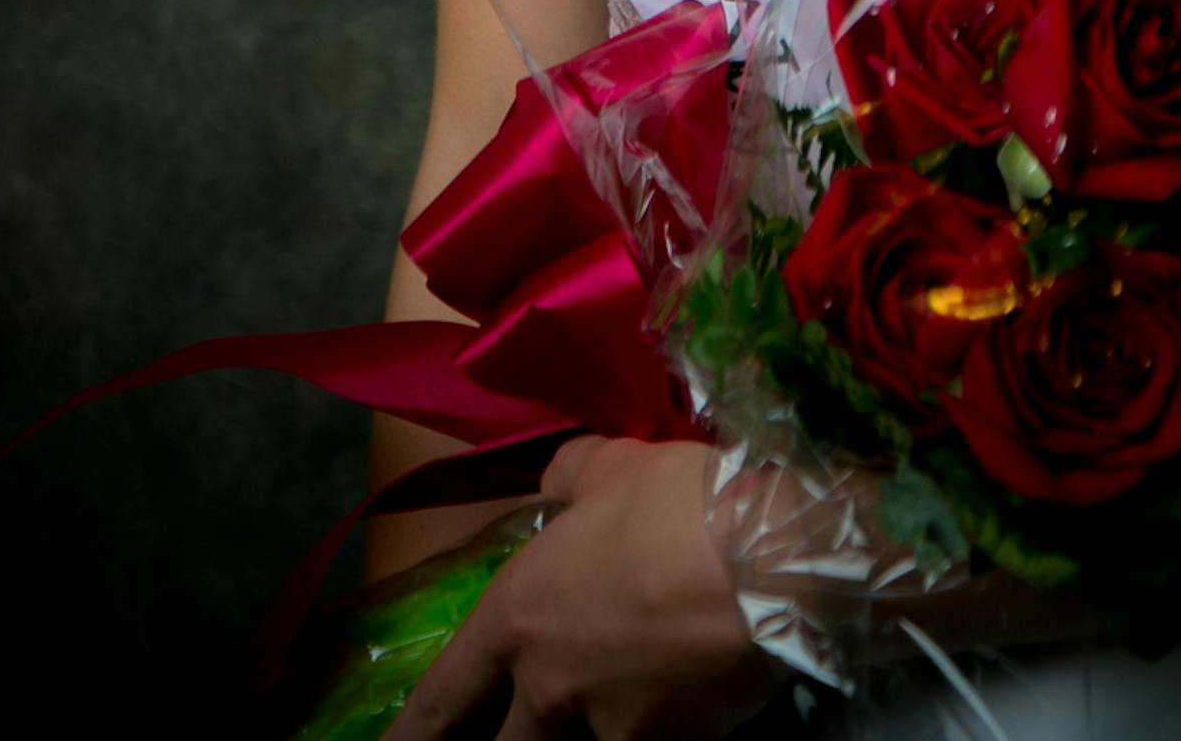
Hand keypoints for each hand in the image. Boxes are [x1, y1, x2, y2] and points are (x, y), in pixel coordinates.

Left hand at [387, 435, 776, 740]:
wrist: (767, 559)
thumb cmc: (675, 502)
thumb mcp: (611, 466)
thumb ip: (571, 481)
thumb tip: (556, 485)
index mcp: (519, 616)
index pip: (446, 694)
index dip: (413, 730)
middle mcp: (551, 687)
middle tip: (522, 731)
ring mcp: (610, 728)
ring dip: (597, 728)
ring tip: (633, 690)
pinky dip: (663, 724)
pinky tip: (690, 696)